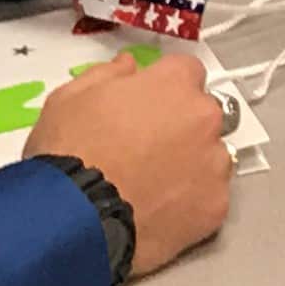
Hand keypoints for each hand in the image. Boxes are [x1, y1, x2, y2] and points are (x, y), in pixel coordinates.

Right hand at [24, 48, 233, 279]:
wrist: (75, 220)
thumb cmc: (68, 151)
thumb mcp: (69, 98)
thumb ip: (108, 74)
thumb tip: (129, 65)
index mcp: (173, 83)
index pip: (187, 71)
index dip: (165, 87)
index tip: (147, 106)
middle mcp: (204, 118)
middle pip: (203, 114)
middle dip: (182, 125)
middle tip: (146, 149)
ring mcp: (214, 164)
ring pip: (211, 157)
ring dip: (191, 164)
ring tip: (153, 186)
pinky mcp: (216, 207)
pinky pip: (209, 197)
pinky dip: (191, 202)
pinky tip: (160, 212)